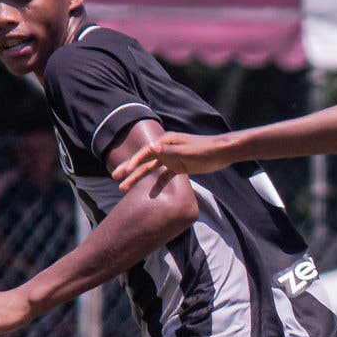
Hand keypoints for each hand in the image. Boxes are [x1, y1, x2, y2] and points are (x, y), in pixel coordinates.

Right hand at [111, 131, 226, 191]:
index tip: (123, 172)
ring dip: (138, 178)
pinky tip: (150, 194)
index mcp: (166, 142)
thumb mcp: (186, 151)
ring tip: (123, 188)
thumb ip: (169, 151)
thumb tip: (151, 147)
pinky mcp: (179, 166)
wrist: (222, 152)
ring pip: (151, 170)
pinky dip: (157, 184)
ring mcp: (172, 158)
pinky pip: (165, 176)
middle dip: (129, 169)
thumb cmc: (205, 150)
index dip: (133, 162)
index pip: (145, 152)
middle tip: (115, 178)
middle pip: (144, 160)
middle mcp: (166, 149)